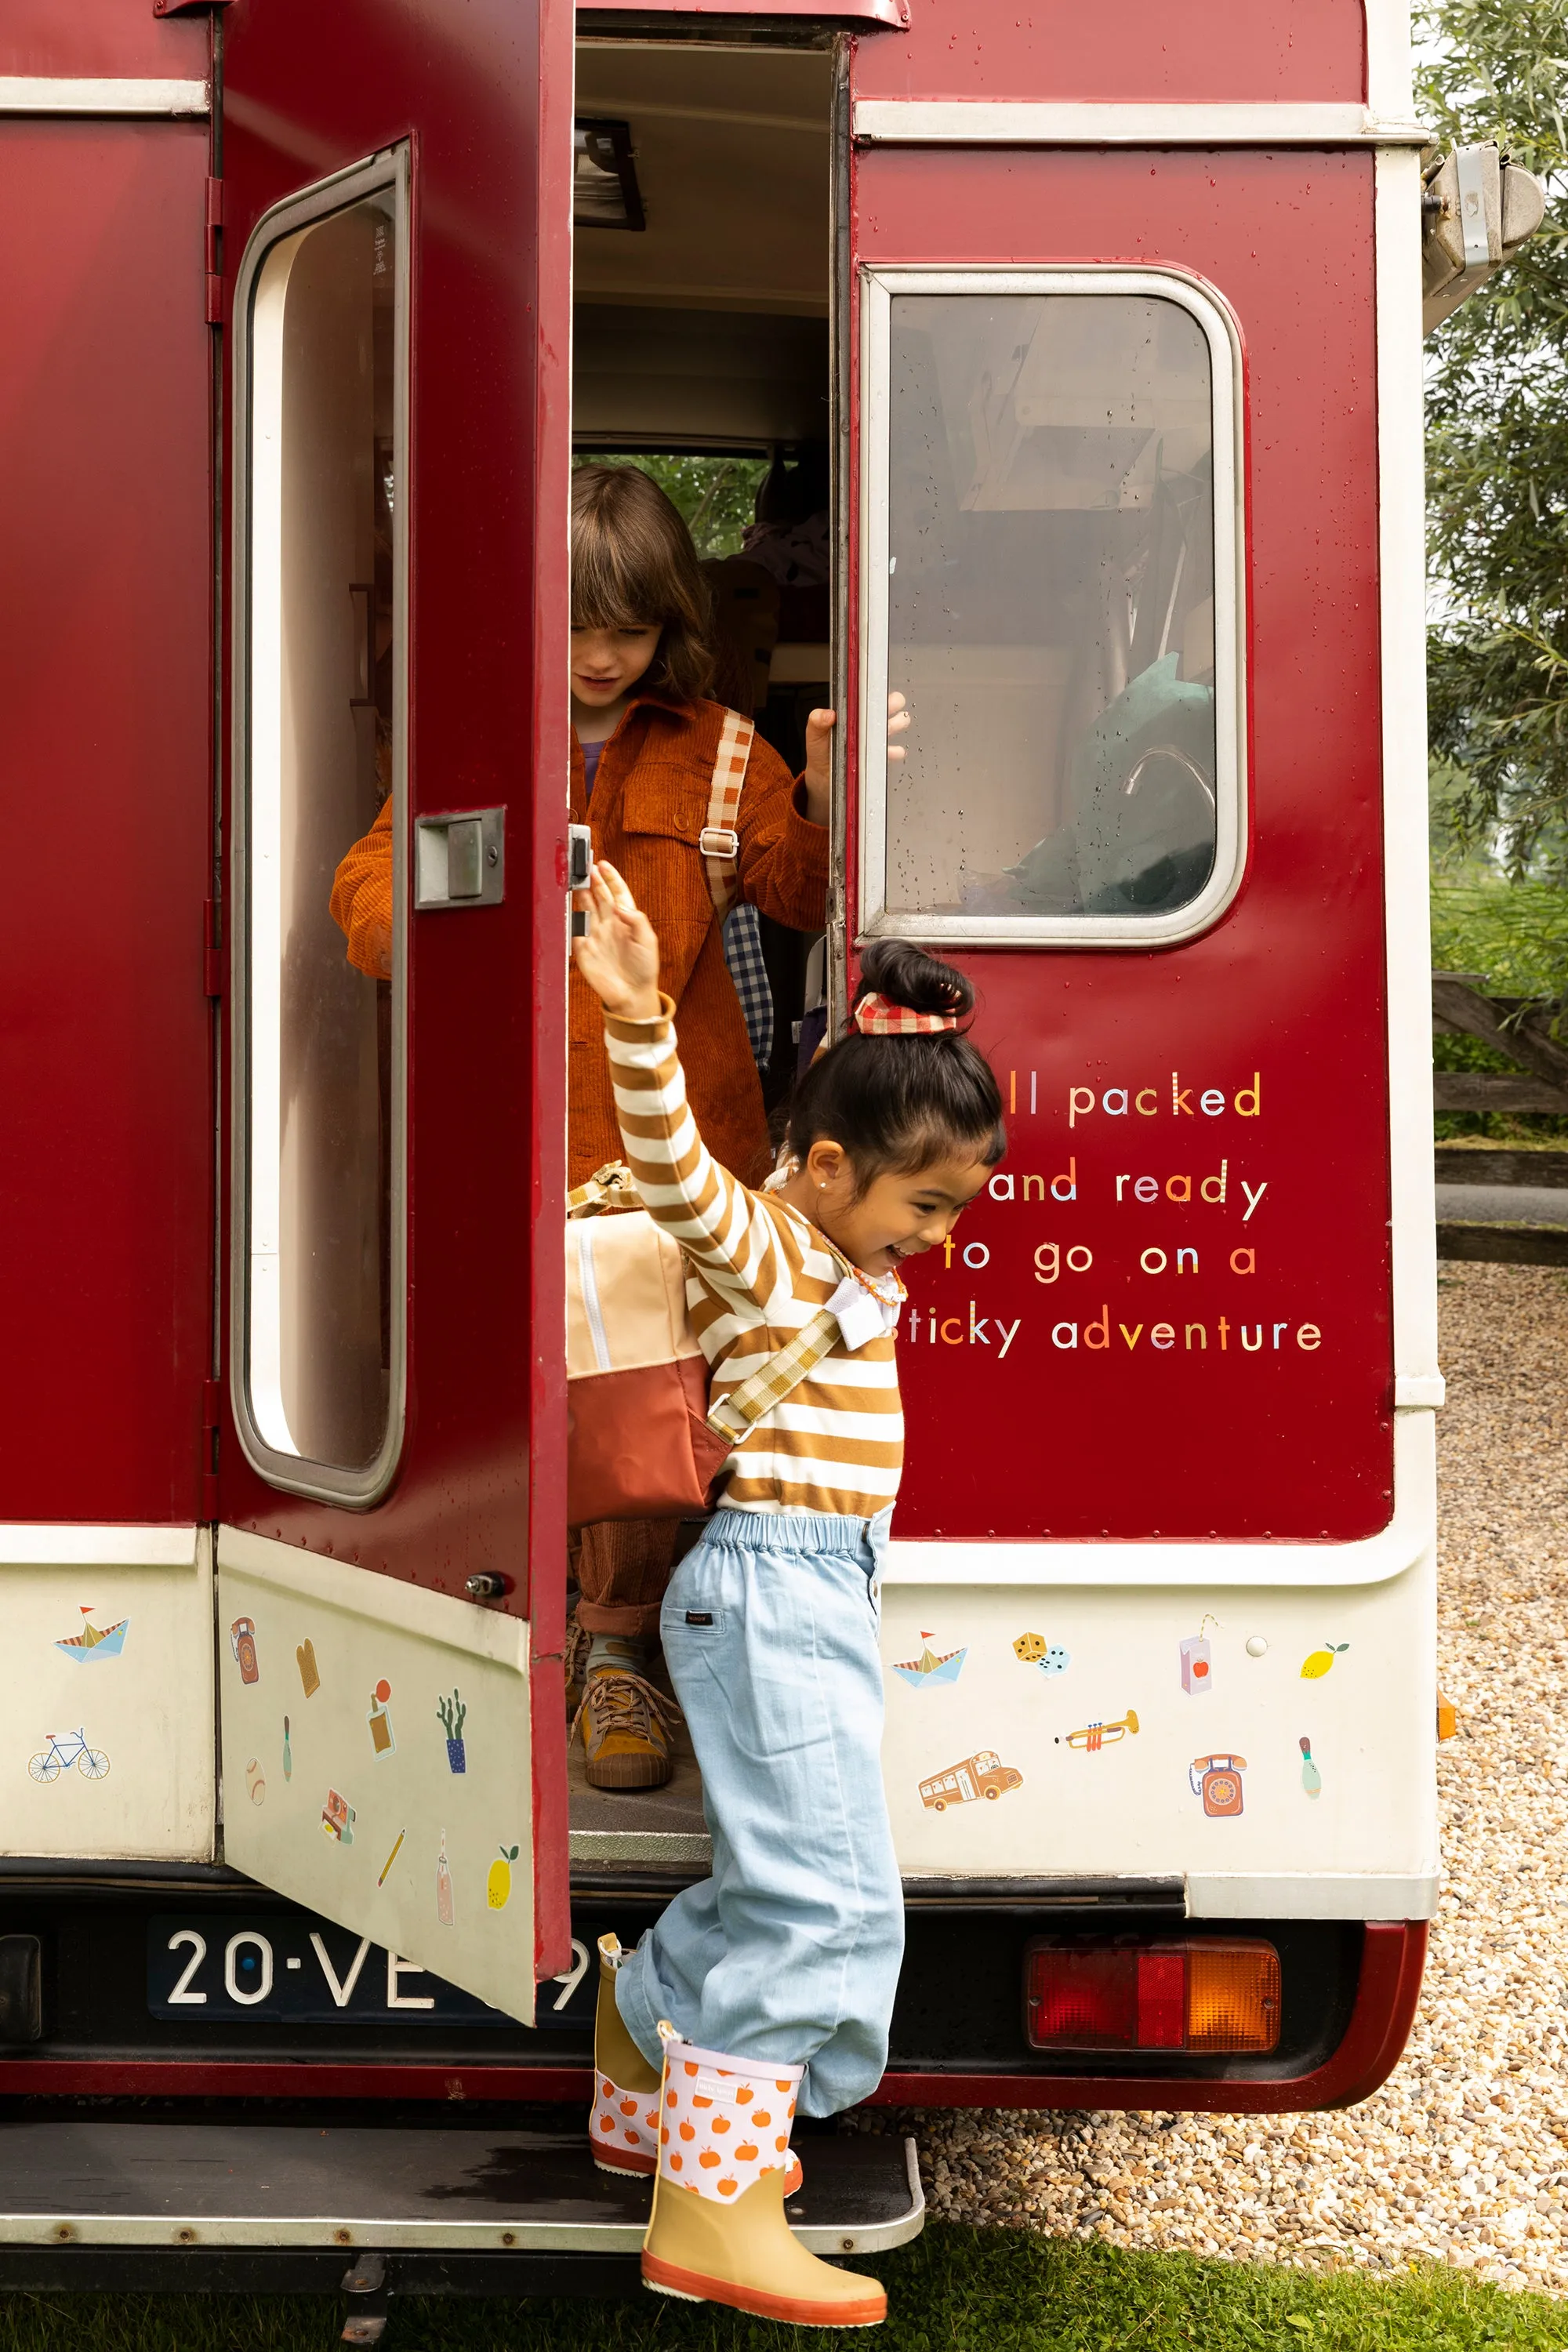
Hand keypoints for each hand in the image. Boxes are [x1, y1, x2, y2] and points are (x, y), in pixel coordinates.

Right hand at [571, 861, 662, 1020]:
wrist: (631, 995)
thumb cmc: (644, 968)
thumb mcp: (647, 941)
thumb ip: (636, 920)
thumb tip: (620, 905)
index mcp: (626, 919)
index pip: (617, 892)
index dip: (610, 877)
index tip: (603, 864)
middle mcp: (609, 923)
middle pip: (598, 895)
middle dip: (591, 879)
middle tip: (584, 865)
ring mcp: (594, 933)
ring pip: (584, 906)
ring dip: (579, 892)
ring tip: (573, 877)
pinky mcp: (582, 947)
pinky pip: (573, 927)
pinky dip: (569, 915)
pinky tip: (565, 902)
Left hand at [801, 693, 910, 826]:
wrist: (825, 778)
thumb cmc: (823, 751)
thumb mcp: (815, 734)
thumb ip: (817, 722)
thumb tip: (827, 715)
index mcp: (854, 713)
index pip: (870, 696)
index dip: (876, 692)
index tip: (876, 693)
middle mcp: (869, 723)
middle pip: (889, 706)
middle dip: (891, 704)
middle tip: (884, 709)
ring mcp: (877, 739)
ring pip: (895, 725)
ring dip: (895, 724)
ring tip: (888, 728)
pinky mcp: (880, 757)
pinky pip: (894, 751)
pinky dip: (894, 751)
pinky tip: (891, 751)